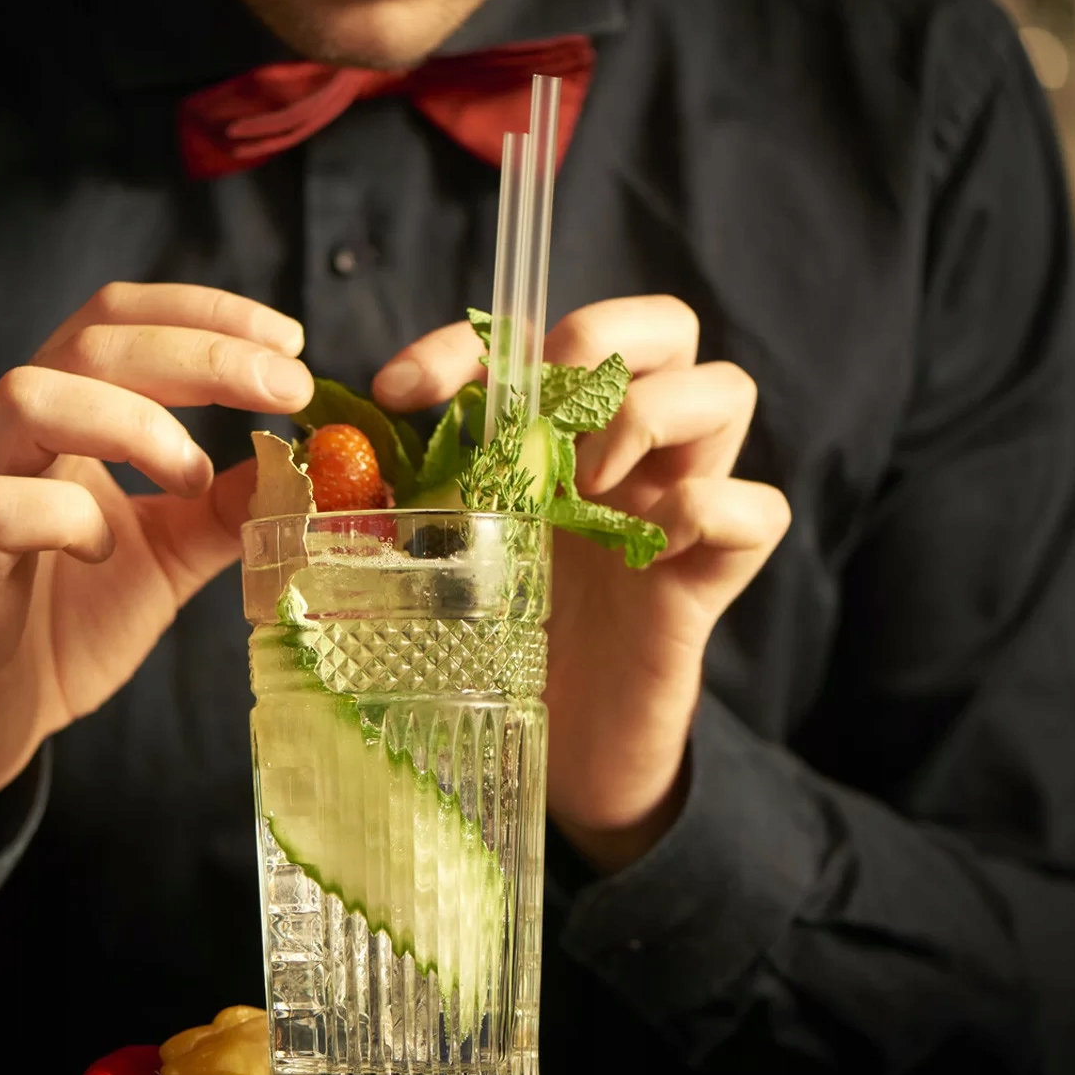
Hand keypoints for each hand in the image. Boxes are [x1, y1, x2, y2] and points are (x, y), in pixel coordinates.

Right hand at [0, 283, 313, 861]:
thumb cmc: (69, 623)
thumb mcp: (172, 552)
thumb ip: (228, 506)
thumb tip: (305, 462)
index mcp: (63, 413)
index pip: (119, 317)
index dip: (205, 312)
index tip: (289, 342)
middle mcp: (11, 431)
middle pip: (93, 339)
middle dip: (202, 355)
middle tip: (285, 389)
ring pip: (30, 395)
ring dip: (134, 422)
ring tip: (194, 475)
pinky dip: (66, 517)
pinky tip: (104, 550)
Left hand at [376, 296, 789, 873]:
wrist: (561, 751)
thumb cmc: (499, 639)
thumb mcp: (439, 555)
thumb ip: (402, 498)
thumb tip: (314, 454)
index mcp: (561, 428)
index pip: (535, 335)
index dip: (468, 343)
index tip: (396, 389)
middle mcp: (635, 447)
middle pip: (667, 324)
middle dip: (599, 338)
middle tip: (537, 412)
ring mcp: (685, 500)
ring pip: (729, 389)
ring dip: (650, 416)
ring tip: (584, 482)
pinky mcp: (720, 572)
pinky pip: (760, 507)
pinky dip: (706, 508)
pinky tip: (643, 546)